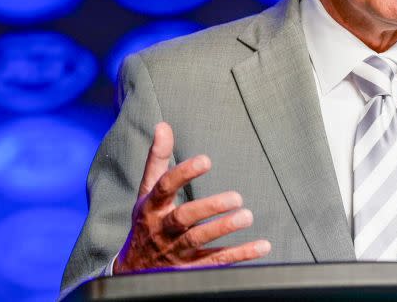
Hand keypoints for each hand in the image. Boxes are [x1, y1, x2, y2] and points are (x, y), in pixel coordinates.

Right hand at [113, 122, 270, 272]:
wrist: (133, 270)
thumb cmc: (147, 221)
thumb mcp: (147, 191)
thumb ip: (158, 160)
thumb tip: (163, 126)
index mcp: (152, 206)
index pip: (164, 187)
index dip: (183, 173)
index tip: (206, 160)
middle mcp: (162, 229)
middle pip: (183, 217)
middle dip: (209, 207)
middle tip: (236, 197)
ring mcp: (176, 251)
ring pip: (199, 241)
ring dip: (223, 228)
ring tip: (247, 216)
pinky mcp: (190, 269)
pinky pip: (216, 262)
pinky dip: (240, 254)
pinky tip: (262, 246)